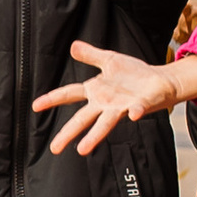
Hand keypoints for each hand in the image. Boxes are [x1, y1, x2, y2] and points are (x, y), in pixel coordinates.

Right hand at [31, 42, 196, 156]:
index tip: (35, 106)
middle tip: (55, 148)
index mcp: (96, 91)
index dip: (52, 99)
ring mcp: (122, 107)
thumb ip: (91, 55)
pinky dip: (135, 112)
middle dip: (68, 133)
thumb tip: (72, 46)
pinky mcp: (140, 106)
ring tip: (82, 150)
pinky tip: (133, 115)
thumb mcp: (109, 59)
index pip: (69, 94)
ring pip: (105, 123)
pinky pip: (136, 110)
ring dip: (94, 136)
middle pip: (82, 119)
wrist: (161, 81)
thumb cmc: (135, 74)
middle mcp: (105, 103)